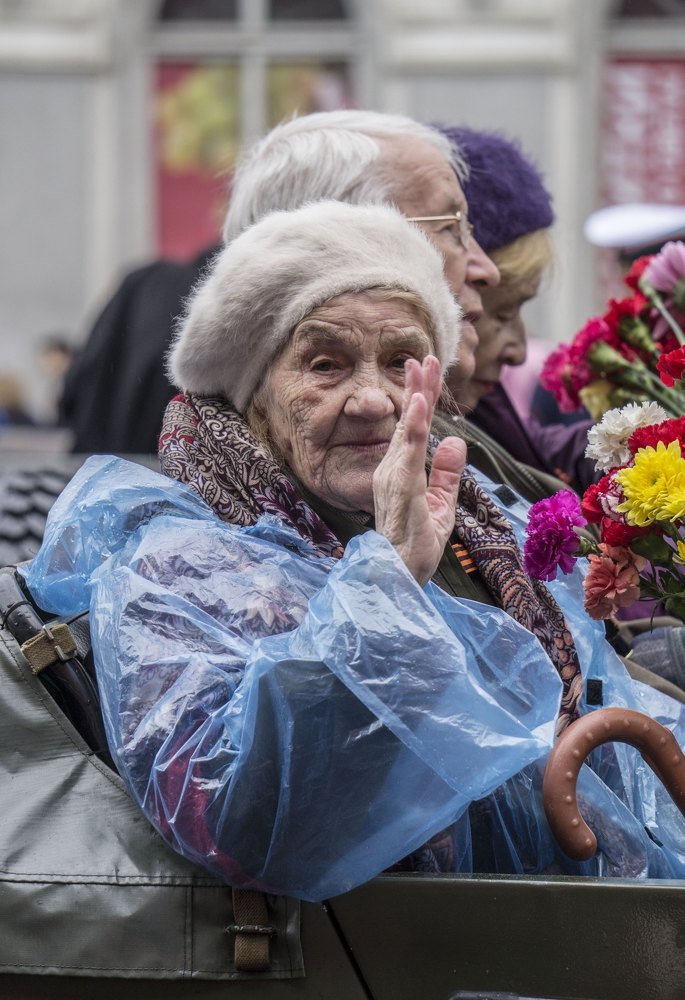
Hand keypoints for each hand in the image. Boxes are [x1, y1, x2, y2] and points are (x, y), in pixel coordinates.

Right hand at [373, 356, 465, 585]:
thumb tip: (455, 440)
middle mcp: (392, 470)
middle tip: (427, 355)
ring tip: (422, 368)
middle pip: (408, 422)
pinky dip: (411, 426)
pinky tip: (416, 405)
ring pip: (406, 430)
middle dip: (419, 387)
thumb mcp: (441, 505)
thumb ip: (447, 474)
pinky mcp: (399, 489)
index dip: (424, 399)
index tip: (431, 369)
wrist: (400, 577)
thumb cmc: (415, 547)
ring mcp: (393, 478)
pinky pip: (407, 452)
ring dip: (415, 398)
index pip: (415, 429)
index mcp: (402, 472)